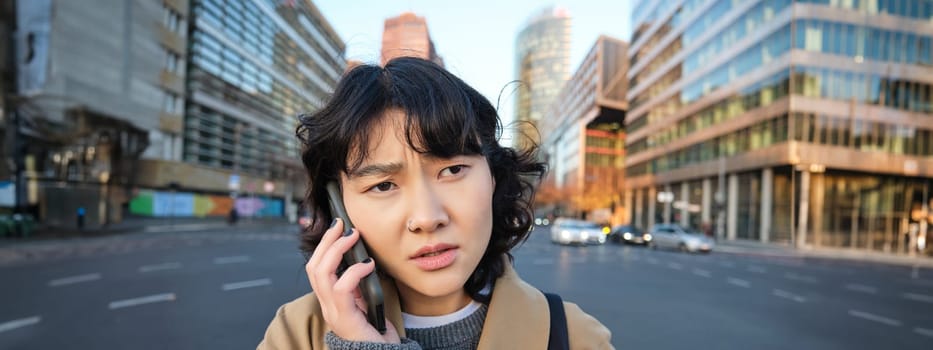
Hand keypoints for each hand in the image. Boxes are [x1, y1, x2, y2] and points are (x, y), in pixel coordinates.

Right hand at [306, 219, 399, 342]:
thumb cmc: (376, 330)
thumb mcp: (365, 302)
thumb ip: (358, 285)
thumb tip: (361, 259)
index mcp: (329, 300)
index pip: (316, 268)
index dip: (323, 245)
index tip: (337, 227)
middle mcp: (326, 306)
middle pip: (314, 266)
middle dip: (327, 241)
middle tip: (342, 224)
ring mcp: (333, 313)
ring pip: (322, 273)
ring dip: (337, 250)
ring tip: (353, 236)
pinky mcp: (344, 318)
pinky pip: (341, 288)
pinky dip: (354, 271)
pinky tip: (368, 264)